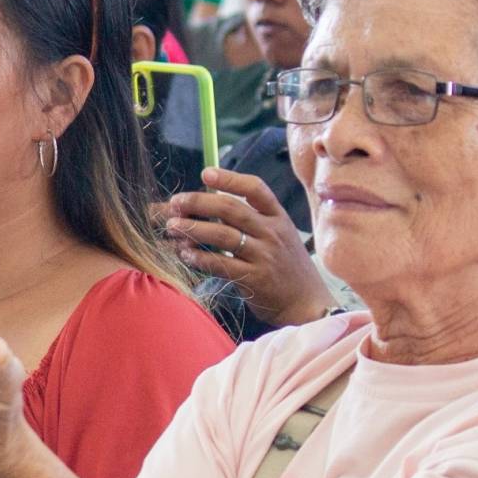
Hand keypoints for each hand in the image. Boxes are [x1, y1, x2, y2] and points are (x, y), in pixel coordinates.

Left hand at [164, 168, 332, 327]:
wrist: (306, 304)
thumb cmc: (286, 268)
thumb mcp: (279, 236)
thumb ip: (252, 220)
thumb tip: (210, 203)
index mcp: (279, 217)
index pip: (255, 189)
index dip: (230, 179)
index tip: (205, 173)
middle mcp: (272, 232)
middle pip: (231, 208)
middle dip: (199, 203)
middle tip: (175, 203)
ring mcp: (264, 256)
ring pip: (223, 235)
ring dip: (193, 229)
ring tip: (171, 227)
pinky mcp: (254, 279)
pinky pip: (222, 264)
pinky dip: (200, 258)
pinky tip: (185, 254)